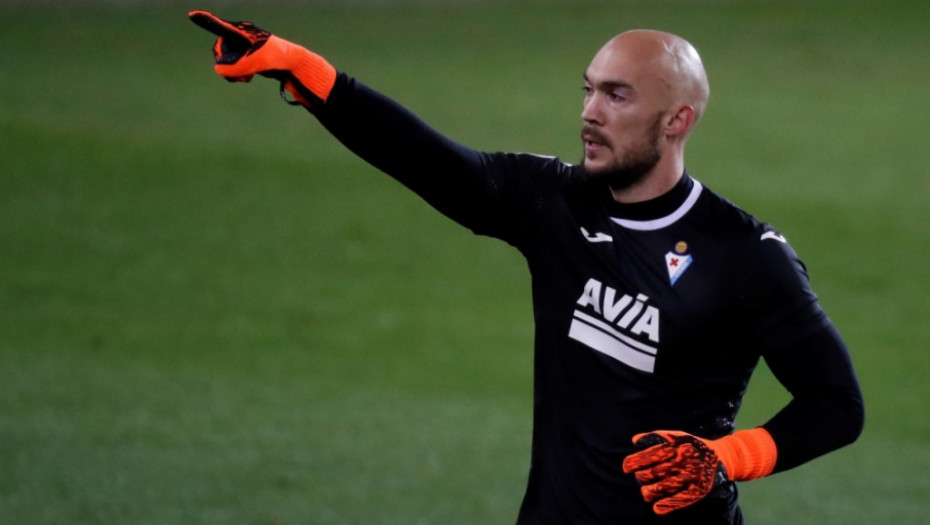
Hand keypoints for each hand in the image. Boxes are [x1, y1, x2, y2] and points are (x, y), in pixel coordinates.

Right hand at [188, 10, 336, 106]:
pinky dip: (238, 75)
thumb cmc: (277, 58)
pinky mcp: (247, 57)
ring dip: (234, 73)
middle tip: (242, 74)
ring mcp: (243, 47)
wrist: (293, 65)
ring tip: (247, 78)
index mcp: (241, 32)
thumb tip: (219, 70)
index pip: (221, 26)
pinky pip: (233, 68)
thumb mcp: (256, 63)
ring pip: (226, 62)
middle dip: (228, 65)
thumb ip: (236, 67)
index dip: (206, 20)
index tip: (192, 14)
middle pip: (220, 51)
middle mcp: (240, 37)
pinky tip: (249, 78)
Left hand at [622, 431, 726, 514]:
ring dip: (650, 492)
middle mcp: (683, 461)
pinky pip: (681, 499)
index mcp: (676, 446)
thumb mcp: (676, 436)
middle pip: (654, 472)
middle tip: (639, 477)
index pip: (649, 455)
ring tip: (645, 492)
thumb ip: (655, 437)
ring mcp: (691, 476)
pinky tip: (656, 508)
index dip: (634, 462)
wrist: (721, 456)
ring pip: (665, 487)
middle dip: (641, 476)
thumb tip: (634, 440)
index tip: (625, 467)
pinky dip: (668, 505)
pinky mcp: (699, 490)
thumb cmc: (692, 446)